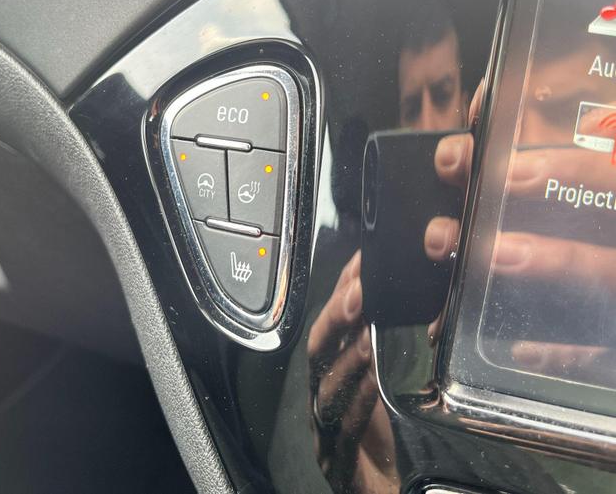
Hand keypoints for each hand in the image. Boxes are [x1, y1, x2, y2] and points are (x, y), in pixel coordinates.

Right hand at [307, 251, 397, 491]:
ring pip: (327, 389)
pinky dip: (358, 406)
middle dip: (335, 319)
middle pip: (318, 352)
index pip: (333, 326)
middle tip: (357, 292)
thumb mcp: (387, 388)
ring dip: (347, 359)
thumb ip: (388, 349)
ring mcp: (326, 433)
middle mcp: (324, 399)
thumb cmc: (388, 445)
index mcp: (334, 377)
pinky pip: (344, 432)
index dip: (343, 293)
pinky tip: (372, 386)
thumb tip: (411, 299)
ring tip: (367, 333)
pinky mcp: (339, 465)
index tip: (362, 262)